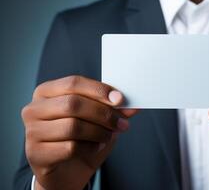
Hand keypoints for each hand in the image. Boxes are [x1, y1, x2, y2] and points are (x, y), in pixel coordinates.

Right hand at [21, 75, 137, 189]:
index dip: (98, 90)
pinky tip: (96, 147)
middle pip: (73, 104)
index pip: (73, 83)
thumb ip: (112, 109)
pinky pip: (70, 147)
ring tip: (109, 136)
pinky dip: (90, 147)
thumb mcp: (98, 119)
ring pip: (73, 126)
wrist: (68, 169)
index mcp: (47, 92)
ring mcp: (32, 131)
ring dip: (99, 132)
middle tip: (122, 123)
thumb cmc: (80, 138)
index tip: (119, 99)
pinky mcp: (36, 153)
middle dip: (103, 114)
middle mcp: (34, 109)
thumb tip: (131, 105)